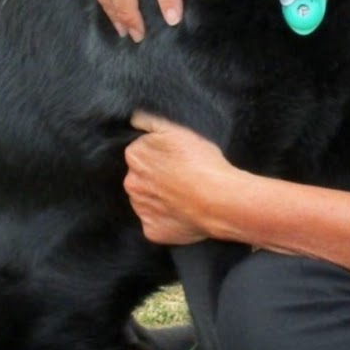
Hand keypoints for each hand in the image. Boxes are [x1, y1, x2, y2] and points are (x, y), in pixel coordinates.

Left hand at [124, 112, 236, 244]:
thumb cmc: (202, 162)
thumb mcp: (179, 129)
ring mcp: (141, 209)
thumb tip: (134, 119)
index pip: (141, 154)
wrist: (218, 199)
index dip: (161, 157)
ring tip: (187, 197)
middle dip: (157, 179)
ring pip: (148, 202)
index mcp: (135, 156)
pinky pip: (156, 224)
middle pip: (142, 179)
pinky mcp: (152, 230)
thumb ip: (151, 121)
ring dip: (162, 200)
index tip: (177, 160)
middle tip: (183, 179)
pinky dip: (168, 220)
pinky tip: (185, 214)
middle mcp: (132, 183)